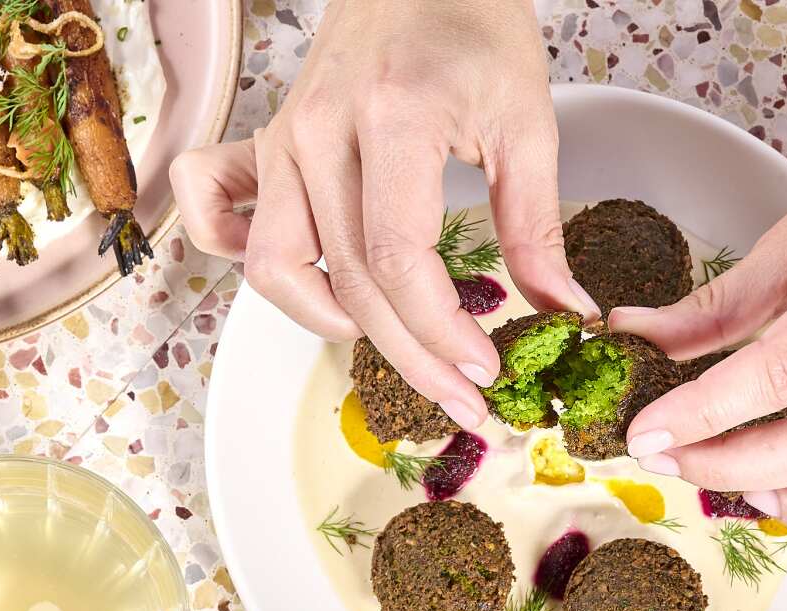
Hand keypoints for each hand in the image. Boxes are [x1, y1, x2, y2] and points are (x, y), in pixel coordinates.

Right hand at [170, 0, 599, 429]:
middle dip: (411, 357)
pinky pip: (222, 221)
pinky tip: (309, 286)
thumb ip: (537, 225)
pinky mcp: (266, 146)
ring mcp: (282, 140)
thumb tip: (563, 311)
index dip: (441, 329)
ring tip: (393, 342)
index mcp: (391, 116)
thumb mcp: (526, 119)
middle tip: (462, 397)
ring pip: (277, 270)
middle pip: (349, 282)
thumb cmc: (473, 26)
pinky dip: (252, 266)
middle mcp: (319, 132)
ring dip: (332, 326)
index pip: (397, 257)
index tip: (486, 366)